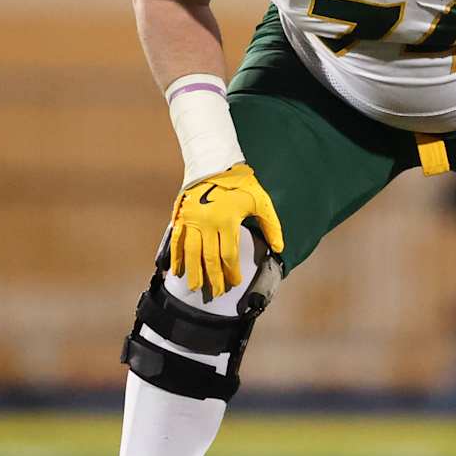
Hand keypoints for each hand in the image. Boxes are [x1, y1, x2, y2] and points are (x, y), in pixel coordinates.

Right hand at [169, 162, 284, 295]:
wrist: (214, 163)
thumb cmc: (240, 183)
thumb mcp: (260, 201)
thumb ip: (271, 225)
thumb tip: (278, 248)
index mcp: (227, 220)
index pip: (228, 255)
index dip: (231, 272)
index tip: (234, 282)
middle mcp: (207, 223)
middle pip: (209, 258)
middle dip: (213, 278)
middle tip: (216, 292)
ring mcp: (192, 220)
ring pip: (191, 253)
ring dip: (193, 272)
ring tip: (195, 286)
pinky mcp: (181, 216)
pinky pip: (177, 241)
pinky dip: (176, 257)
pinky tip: (176, 270)